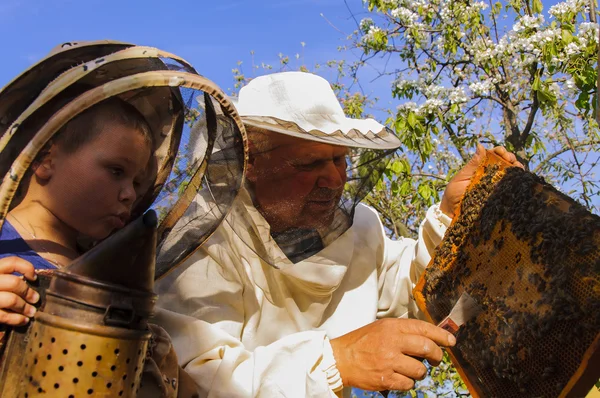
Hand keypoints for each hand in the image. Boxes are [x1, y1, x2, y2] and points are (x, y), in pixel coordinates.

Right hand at [0, 257, 38, 325]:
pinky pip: (3, 315)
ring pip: (11, 300)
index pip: (12, 262)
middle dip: (28, 292)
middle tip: (35, 299)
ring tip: (31, 312)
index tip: (33, 277)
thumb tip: (30, 279)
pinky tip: (22, 321)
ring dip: (25, 307)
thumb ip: (5, 277)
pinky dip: (16, 319)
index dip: (27, 268)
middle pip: (14, 283)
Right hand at [329, 318, 455, 391]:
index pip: (423, 328)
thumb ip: (402, 331)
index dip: (441, 335)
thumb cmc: (361, 342)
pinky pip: (408, 384)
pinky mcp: (385, 378)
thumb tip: (428, 339)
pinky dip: (407, 383)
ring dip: (419, 372)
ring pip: (420, 369)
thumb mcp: (381, 328)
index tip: (451, 341)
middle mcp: (392, 342)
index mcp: (392, 327)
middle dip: (436, 355)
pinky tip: (398, 377)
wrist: (340, 358)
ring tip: (409, 369)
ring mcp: (389, 361)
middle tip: (435, 359)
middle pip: (426, 347)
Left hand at [440, 144, 522, 217]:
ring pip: (511, 174)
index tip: (501, 152)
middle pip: (505, 163)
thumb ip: (473, 164)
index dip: (499, 151)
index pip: (494, 155)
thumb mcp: (462, 177)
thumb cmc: (454, 194)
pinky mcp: (500, 198)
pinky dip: (517, 182)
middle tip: (509, 159)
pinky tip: (519, 179)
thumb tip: (480, 145)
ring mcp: (496, 186)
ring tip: (516, 168)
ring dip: (516, 168)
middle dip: (510, 158)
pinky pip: (512, 189)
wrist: (452, 214)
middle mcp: (491, 175)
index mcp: (481, 168)